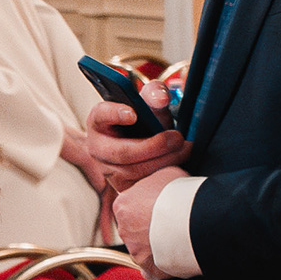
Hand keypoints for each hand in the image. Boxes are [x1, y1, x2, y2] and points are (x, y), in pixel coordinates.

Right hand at [64, 99, 187, 201]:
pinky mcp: (121, 186)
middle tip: (177, 137)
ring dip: (164, 160)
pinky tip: (177, 162)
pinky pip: (142, 185)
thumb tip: (161, 98)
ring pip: (134, 171)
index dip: (115, 114)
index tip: (134, 114)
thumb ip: (155, 93)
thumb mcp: (148, 102)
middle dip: (154, 146)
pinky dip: (163, 174)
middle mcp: (97, 147)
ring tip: (183, 148)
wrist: (143, 141)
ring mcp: (107, 169)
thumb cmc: (143, 119)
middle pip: (122, 153)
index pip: (101, 115)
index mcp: (99, 120)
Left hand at [108, 163, 187, 267]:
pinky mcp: (149, 267)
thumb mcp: (164, 174)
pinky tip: (171, 261)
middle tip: (171, 223)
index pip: (129, 207)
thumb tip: (157, 185)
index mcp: (122, 205)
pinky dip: (159, 267)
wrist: (193, 217)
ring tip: (177, 239)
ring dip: (156, 246)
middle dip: (149, 228)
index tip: (161, 207)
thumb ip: (153, 183)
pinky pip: (151, 270)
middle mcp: (124, 229)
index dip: (146, 207)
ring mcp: (135, 250)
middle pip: (134, 229)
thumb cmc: (179, 193)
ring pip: (143, 249)